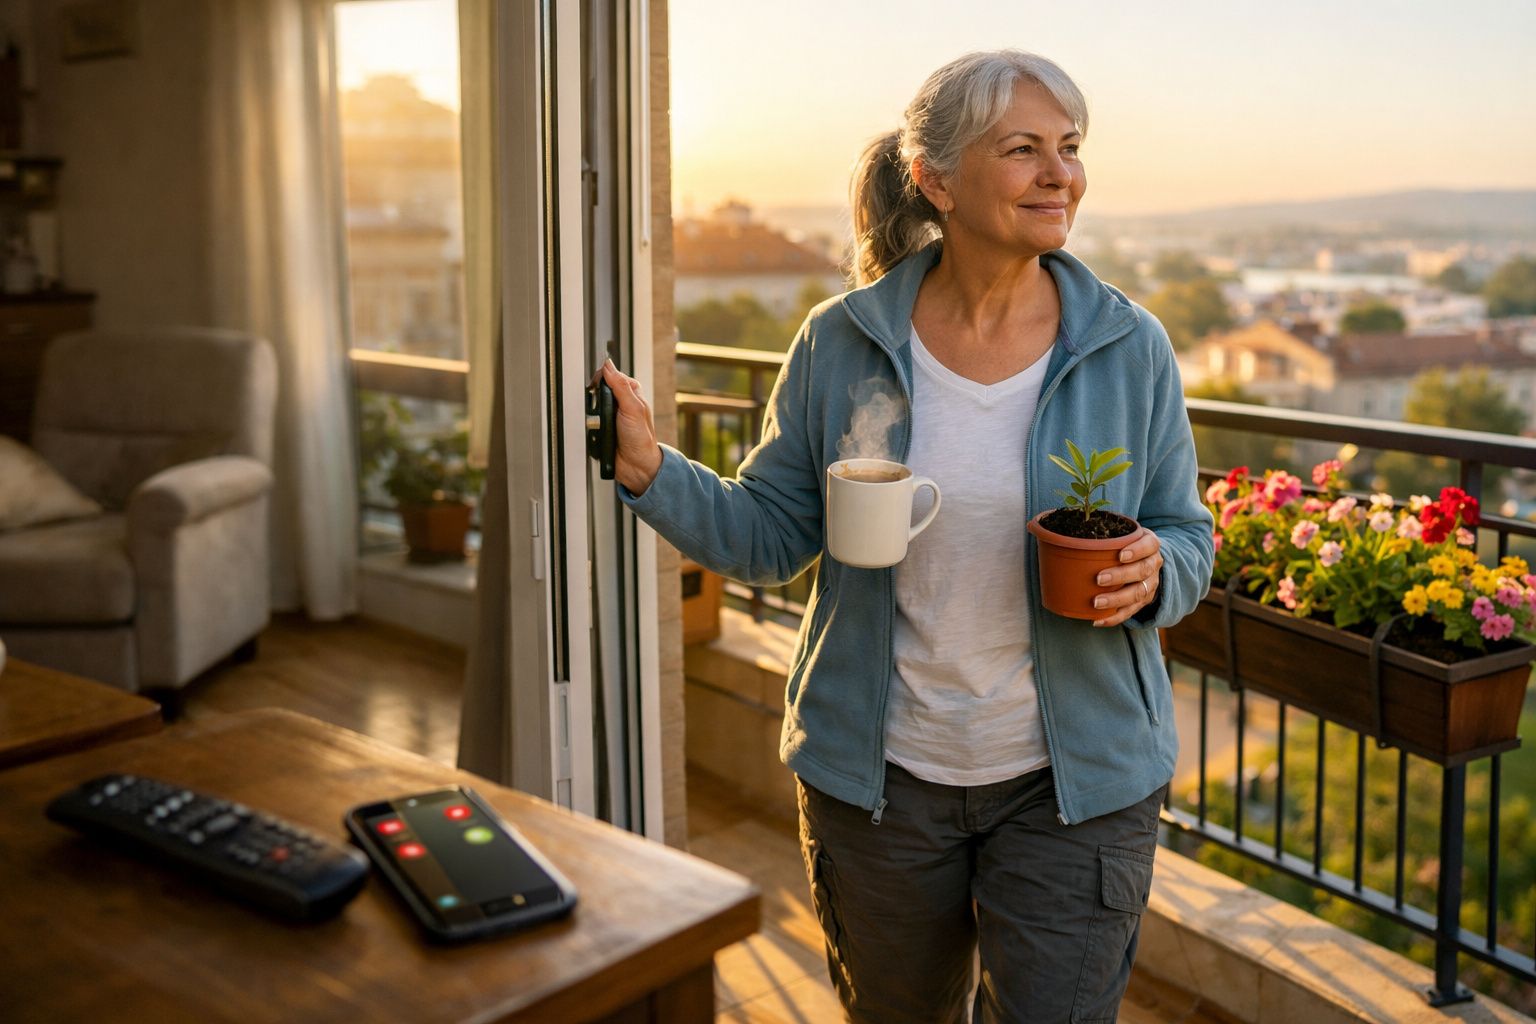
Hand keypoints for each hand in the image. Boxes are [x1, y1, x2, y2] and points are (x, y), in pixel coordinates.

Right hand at [600, 359, 663, 495]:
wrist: (636, 466)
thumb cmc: (641, 439)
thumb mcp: (633, 408)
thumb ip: (620, 386)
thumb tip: (608, 366)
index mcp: (631, 393)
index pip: (612, 375)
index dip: (602, 377)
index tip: (595, 384)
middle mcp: (621, 402)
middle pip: (599, 389)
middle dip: (595, 397)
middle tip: (598, 407)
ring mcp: (610, 415)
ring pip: (592, 405)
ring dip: (591, 413)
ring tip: (598, 422)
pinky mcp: (602, 427)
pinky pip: (588, 421)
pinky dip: (588, 424)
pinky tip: (594, 429)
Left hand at [1091, 530, 1162, 627]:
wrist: (1146, 558)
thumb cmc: (1126, 543)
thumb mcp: (1122, 534)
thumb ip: (1105, 535)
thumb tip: (1067, 536)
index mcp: (1150, 545)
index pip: (1148, 545)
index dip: (1137, 550)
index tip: (1120, 555)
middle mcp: (1153, 564)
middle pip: (1142, 571)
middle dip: (1121, 576)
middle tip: (1099, 579)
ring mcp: (1151, 584)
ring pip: (1138, 593)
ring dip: (1116, 599)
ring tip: (1096, 602)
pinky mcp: (1144, 600)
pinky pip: (1130, 612)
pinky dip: (1113, 617)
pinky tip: (1097, 620)